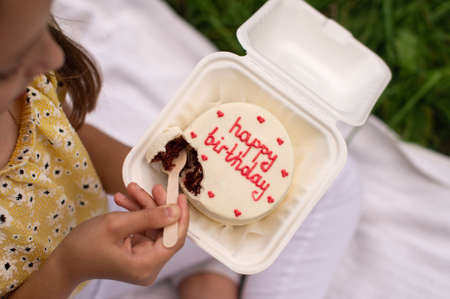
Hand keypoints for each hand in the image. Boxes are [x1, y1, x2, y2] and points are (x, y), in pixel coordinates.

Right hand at [52, 183, 188, 285]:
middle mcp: (148, 267)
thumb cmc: (84, 246)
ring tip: (132, 189)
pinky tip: (125, 202)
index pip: (175, 239)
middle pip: (164, 231)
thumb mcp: (117, 224)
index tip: (179, 196)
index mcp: (146, 265)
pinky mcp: (136, 254)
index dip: (180, 216)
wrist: (65, 261)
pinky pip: (143, 230)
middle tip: (153, 187)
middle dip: (157, 206)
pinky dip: (136, 215)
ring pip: (153, 227)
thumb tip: (175, 211)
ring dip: (143, 207)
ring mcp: (142, 261)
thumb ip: (149, 217)